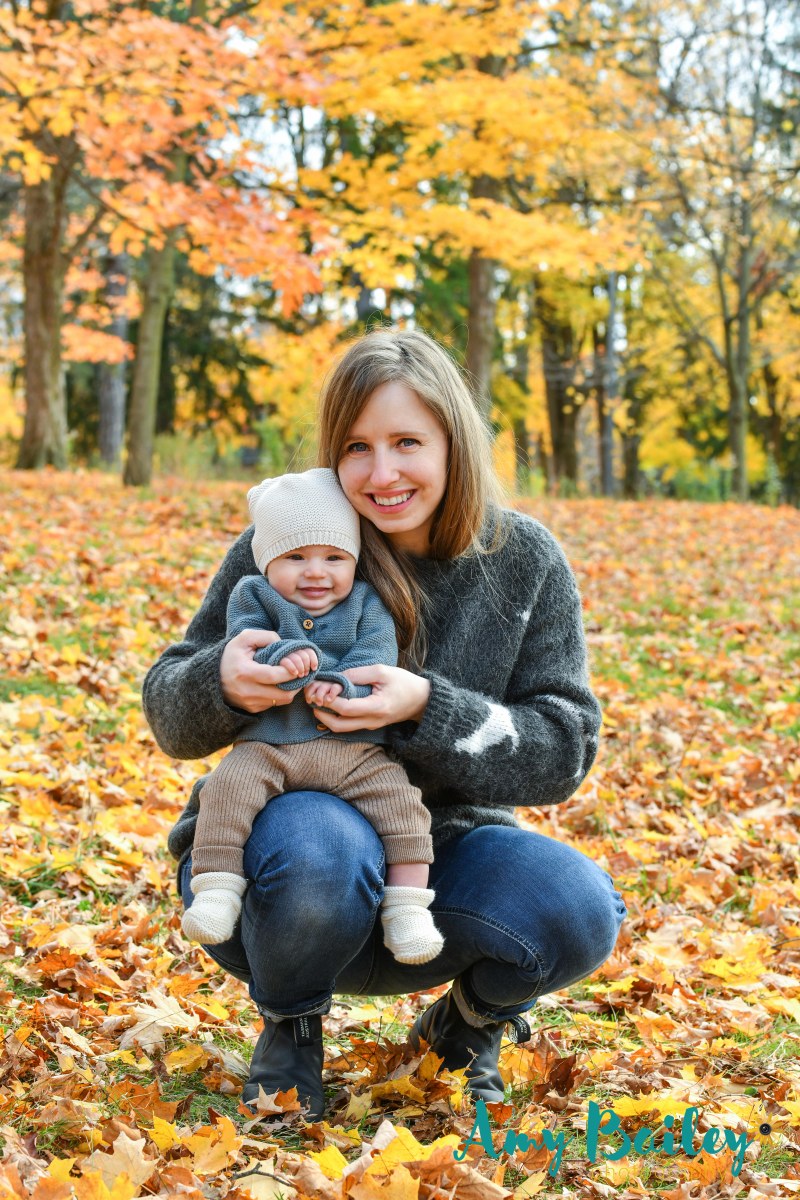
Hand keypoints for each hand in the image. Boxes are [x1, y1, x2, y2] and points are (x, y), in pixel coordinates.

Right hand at [220, 629, 301, 712]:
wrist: (212, 678)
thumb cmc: (231, 656)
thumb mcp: (244, 639)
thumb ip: (265, 636)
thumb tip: (283, 645)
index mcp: (244, 673)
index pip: (274, 676)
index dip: (290, 671)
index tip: (296, 664)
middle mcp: (247, 691)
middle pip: (283, 694)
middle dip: (296, 683)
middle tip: (300, 672)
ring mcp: (250, 703)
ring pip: (282, 701)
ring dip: (292, 690)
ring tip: (293, 677)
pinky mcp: (252, 709)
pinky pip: (274, 704)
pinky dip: (281, 694)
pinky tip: (281, 684)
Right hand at [279, 648, 318, 678]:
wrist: (278, 674)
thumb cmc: (294, 669)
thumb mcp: (303, 665)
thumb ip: (311, 658)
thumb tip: (321, 651)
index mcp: (300, 650)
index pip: (309, 651)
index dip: (314, 660)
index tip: (314, 669)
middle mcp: (293, 650)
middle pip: (304, 655)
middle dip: (306, 666)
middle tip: (306, 674)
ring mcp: (286, 654)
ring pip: (296, 658)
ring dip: (301, 668)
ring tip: (301, 675)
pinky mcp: (279, 660)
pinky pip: (287, 661)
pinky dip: (292, 668)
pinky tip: (295, 674)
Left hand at [307, 664, 430, 732]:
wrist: (422, 700)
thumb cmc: (404, 683)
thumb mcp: (382, 671)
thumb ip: (358, 674)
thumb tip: (336, 677)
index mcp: (376, 707)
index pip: (346, 708)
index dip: (329, 700)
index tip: (321, 688)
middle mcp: (372, 721)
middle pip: (338, 726)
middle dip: (321, 714)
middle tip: (312, 700)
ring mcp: (371, 725)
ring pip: (342, 729)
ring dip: (326, 717)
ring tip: (318, 702)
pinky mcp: (371, 725)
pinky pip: (349, 725)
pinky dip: (336, 717)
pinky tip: (331, 705)